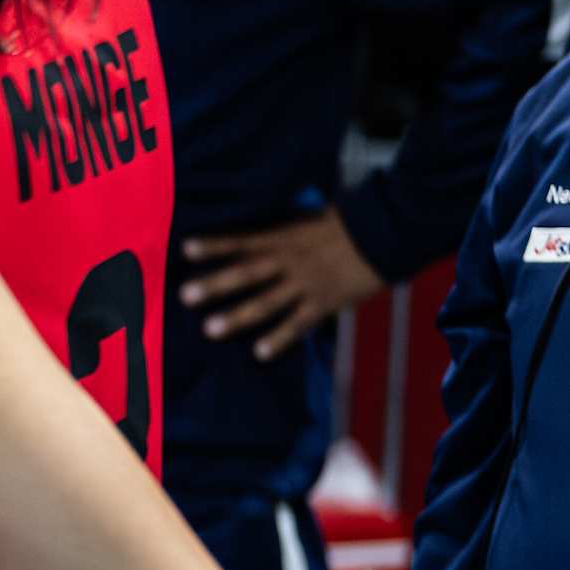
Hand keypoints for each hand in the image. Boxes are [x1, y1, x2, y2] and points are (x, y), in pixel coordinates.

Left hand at [183, 211, 381, 360]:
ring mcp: (306, 284)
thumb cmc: (344, 223)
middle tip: (184, 295)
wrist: (385, 234)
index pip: (241, 240)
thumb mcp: (306, 217)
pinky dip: (280, 339)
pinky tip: (259, 352)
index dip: (214, 244)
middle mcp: (289, 261)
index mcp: (282, 237)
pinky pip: (298, 324)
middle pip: (246, 273)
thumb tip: (253, 229)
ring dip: (237, 316)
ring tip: (210, 329)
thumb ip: (279, 227)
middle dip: (215, 284)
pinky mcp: (324, 303)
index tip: (184, 249)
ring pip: (266, 302)